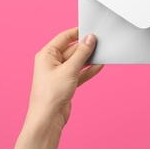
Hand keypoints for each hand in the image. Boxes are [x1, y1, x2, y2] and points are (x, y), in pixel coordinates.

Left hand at [12, 28, 103, 148]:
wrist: (48, 118)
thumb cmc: (51, 94)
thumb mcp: (69, 69)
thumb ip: (82, 53)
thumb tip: (90, 39)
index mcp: (47, 54)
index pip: (64, 37)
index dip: (77, 33)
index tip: (90, 30)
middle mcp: (52, 62)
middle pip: (72, 49)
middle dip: (86, 48)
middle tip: (100, 43)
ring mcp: (59, 73)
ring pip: (77, 61)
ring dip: (88, 59)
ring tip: (102, 53)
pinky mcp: (66, 83)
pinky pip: (79, 73)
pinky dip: (88, 70)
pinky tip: (99, 66)